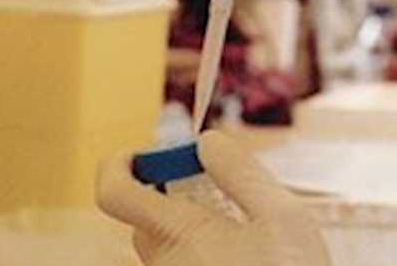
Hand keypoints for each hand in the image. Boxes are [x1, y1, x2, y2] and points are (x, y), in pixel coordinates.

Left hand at [96, 131, 331, 265]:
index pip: (113, 192)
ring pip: (166, 246)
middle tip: (217, 187)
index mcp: (179, 236)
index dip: (121, 163)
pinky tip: (245, 259)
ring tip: (245, 232)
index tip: (151, 153)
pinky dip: (202, 253)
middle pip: (144, 218)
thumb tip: (207, 143)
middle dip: (173, 194)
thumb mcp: (283, 217)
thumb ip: (240, 174)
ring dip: (193, 228)